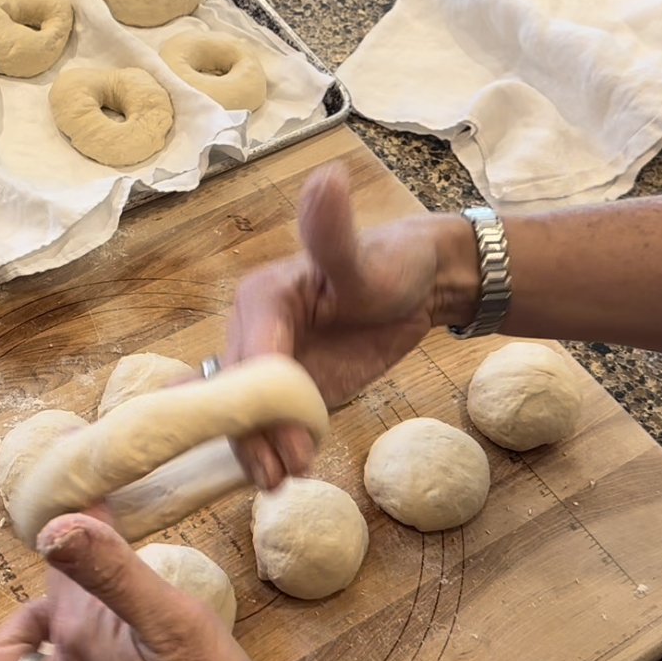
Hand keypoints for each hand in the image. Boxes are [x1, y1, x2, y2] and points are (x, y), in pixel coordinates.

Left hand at [0, 512, 279, 660]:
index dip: (80, 521)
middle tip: (84, 573)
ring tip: (60, 636)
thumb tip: (56, 527)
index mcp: (82, 631)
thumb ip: (114, 572)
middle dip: (48, 590)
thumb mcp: (177, 621)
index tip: (98, 499)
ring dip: (27, 652)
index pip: (62, 557)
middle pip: (28, 617)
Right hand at [225, 163, 470, 488]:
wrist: (420, 287)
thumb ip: (334, 232)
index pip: (250, 354)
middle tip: (281, 473)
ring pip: (249, 415)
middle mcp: (254, 331)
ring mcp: (270, 364)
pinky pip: (271, 424)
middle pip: (241, 391)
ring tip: (283, 483)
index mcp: (260, 298)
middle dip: (255, 433)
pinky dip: (272, 450)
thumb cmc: (390, 265)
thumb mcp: (363, 256)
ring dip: (260, 450)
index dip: (261, 398)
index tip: (285, 435)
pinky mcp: (290, 389)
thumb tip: (325, 178)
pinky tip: (283, 477)